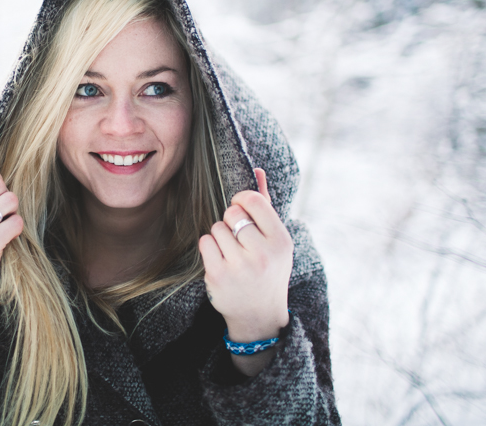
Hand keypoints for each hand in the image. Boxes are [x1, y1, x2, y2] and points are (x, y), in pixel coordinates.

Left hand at [199, 168, 292, 345]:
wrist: (260, 315)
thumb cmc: (268, 269)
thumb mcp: (276, 239)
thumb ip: (266, 204)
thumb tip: (257, 170)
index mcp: (280, 240)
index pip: (253, 200)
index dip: (242, 200)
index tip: (242, 209)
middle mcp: (262, 253)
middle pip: (231, 213)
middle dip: (231, 220)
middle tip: (239, 237)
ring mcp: (239, 267)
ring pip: (216, 227)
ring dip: (220, 235)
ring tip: (232, 251)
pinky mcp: (218, 276)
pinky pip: (204, 242)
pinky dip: (209, 248)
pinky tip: (220, 260)